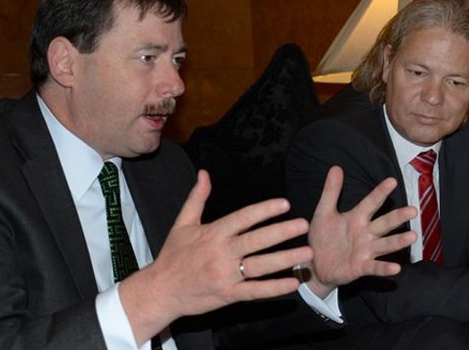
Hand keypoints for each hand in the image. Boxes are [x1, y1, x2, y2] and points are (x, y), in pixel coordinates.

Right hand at [120, 170, 311, 344]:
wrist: (161, 290)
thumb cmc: (173, 255)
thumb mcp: (182, 223)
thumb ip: (197, 197)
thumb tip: (204, 173)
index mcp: (213, 233)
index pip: (243, 218)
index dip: (264, 210)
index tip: (284, 204)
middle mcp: (221, 253)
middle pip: (256, 240)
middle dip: (282, 232)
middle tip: (304, 225)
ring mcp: (226, 275)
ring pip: (260, 266)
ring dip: (286, 259)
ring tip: (307, 252)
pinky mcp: (228, 294)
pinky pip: (255, 291)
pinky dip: (275, 288)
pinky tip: (293, 283)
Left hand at [304, 166, 416, 297]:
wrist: (315, 264)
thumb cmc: (323, 237)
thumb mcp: (324, 212)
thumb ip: (331, 191)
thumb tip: (336, 167)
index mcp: (356, 218)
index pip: (371, 203)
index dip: (380, 192)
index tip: (392, 180)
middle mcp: (365, 233)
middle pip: (384, 223)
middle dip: (397, 217)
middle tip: (412, 210)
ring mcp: (365, 251)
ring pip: (385, 244)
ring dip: (398, 241)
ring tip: (412, 236)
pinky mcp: (360, 267)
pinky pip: (375, 267)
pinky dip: (384, 268)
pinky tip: (396, 268)